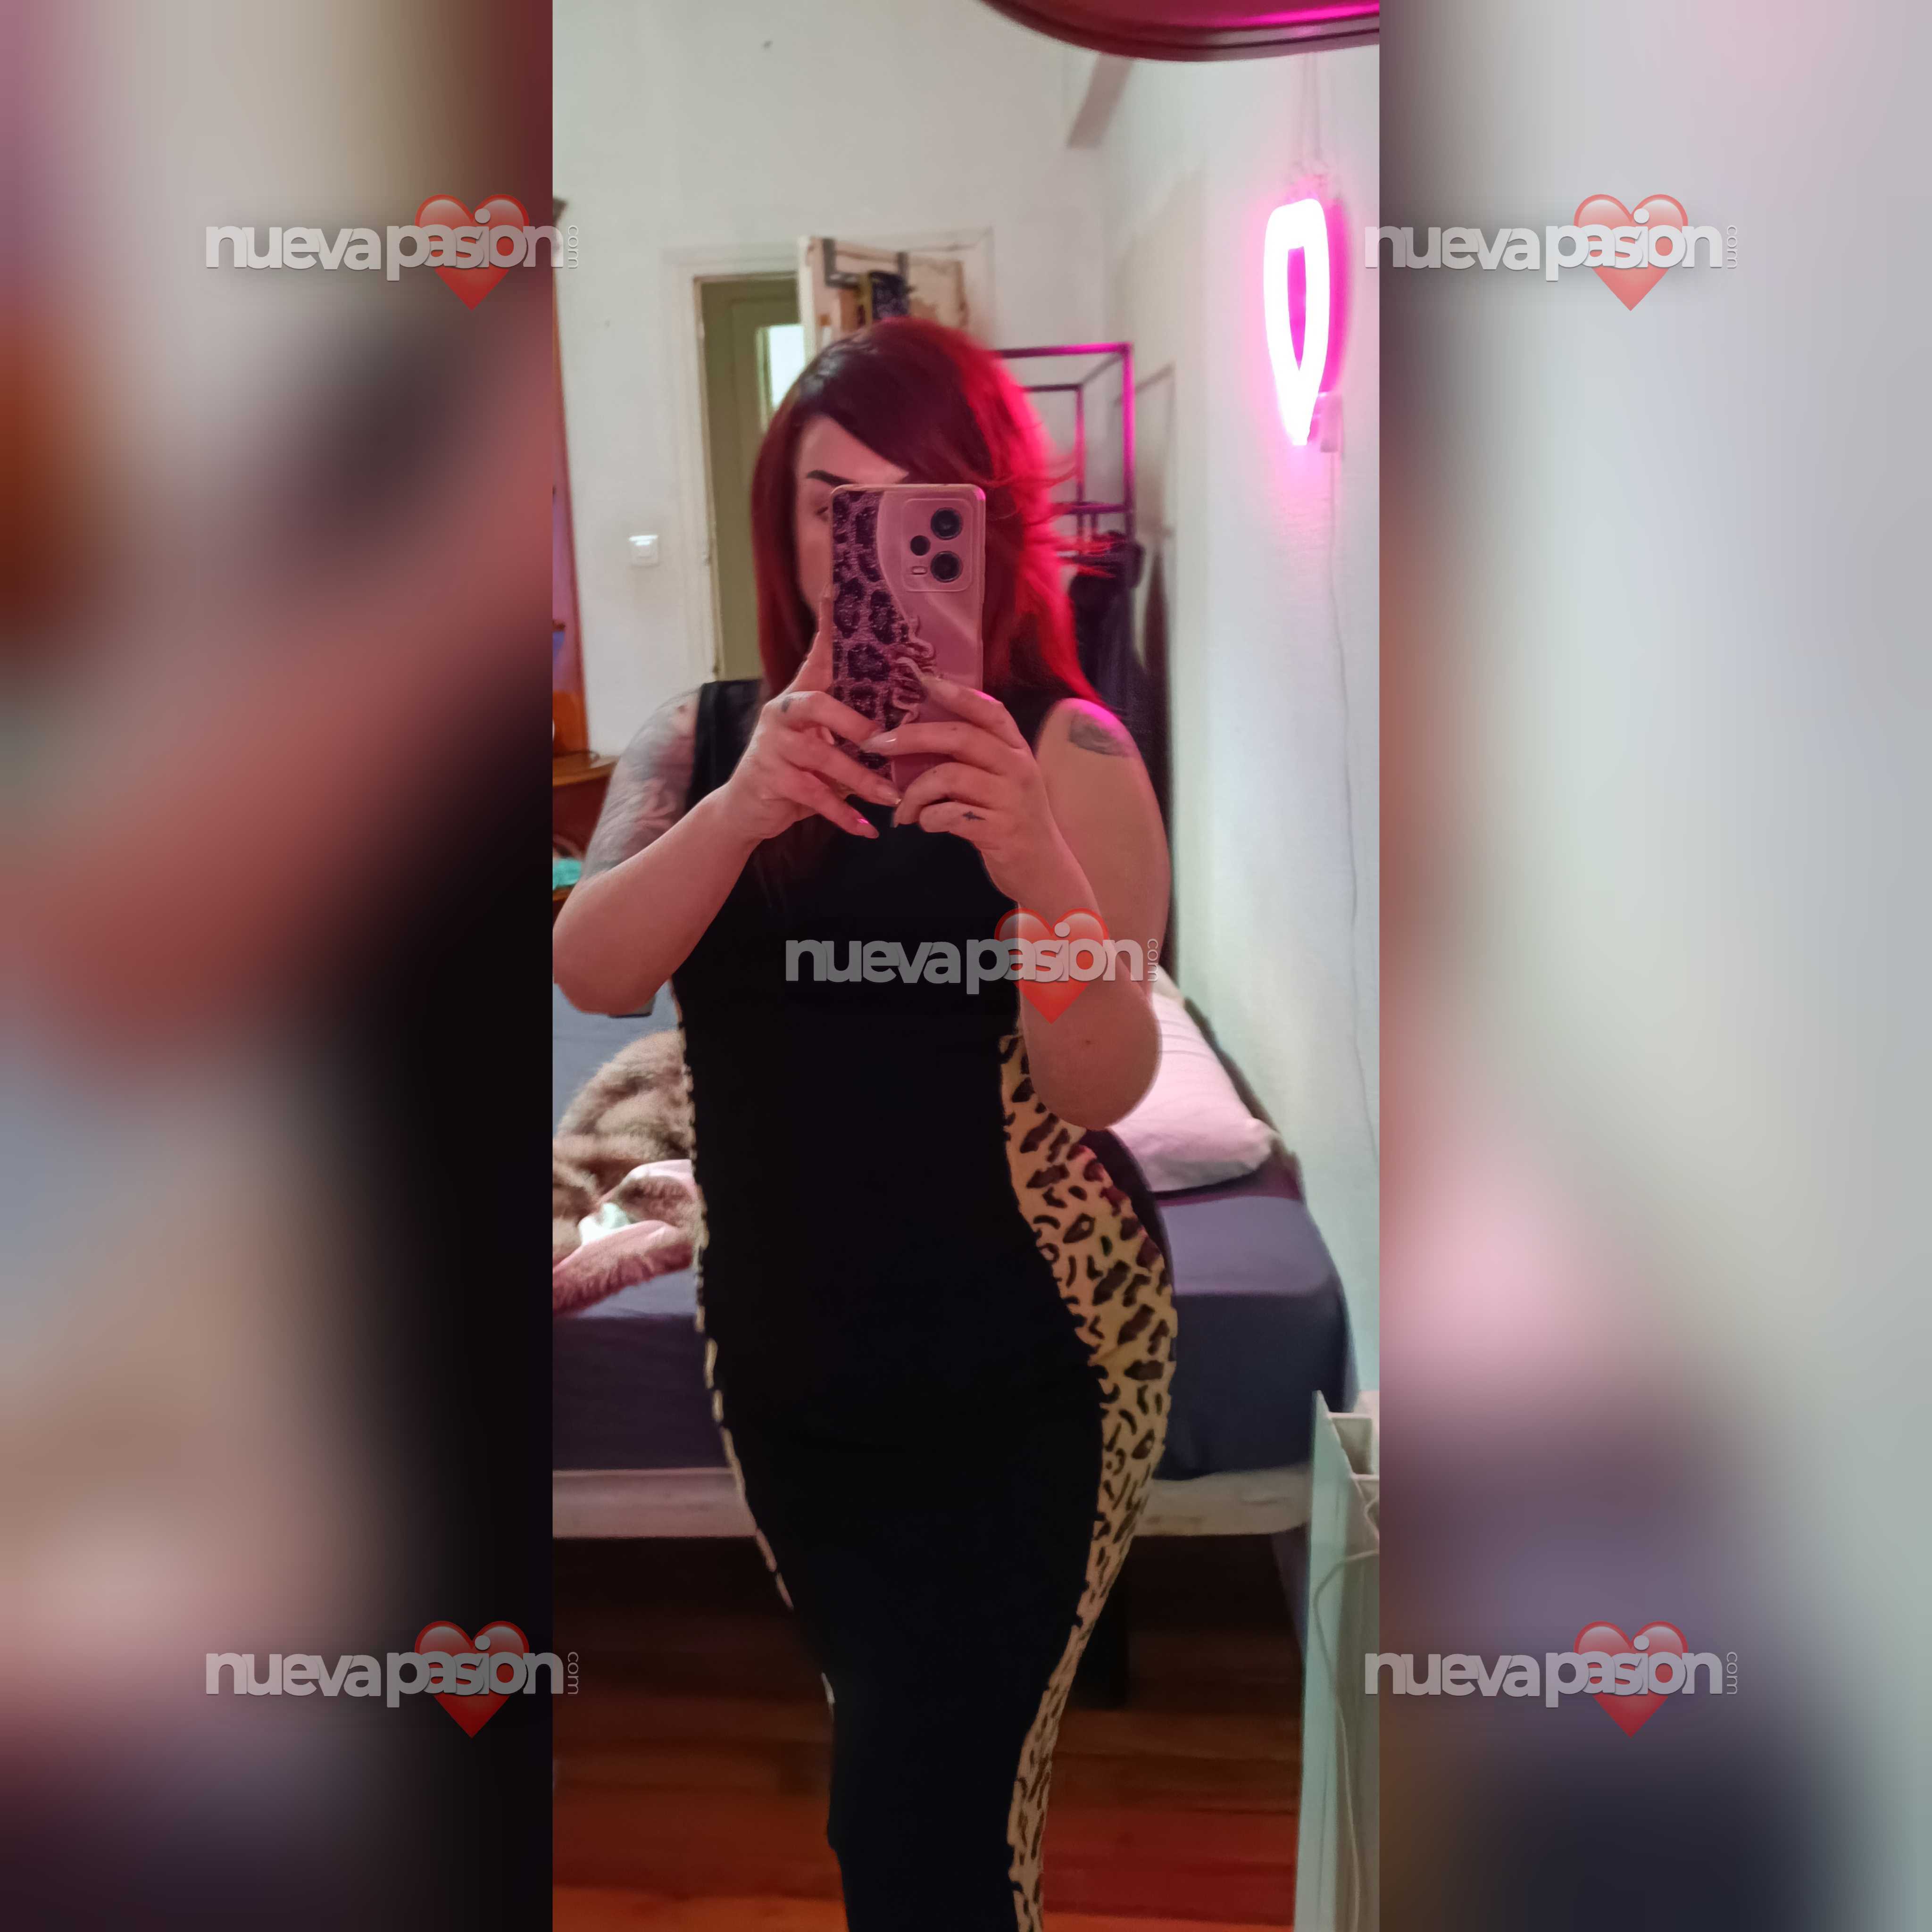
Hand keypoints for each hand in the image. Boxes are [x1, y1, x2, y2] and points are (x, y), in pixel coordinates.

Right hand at [715, 595, 901, 844]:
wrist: (746, 808)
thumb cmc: (794, 769)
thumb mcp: (821, 740)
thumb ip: (850, 722)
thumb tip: (905, 711)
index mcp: (800, 696)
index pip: (817, 654)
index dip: (828, 625)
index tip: (839, 591)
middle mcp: (783, 713)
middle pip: (818, 704)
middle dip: (855, 723)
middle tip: (885, 740)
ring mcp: (774, 747)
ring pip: (823, 758)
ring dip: (862, 781)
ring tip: (891, 798)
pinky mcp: (771, 780)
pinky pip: (814, 797)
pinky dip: (843, 815)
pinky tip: (866, 829)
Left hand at [864, 676, 1076, 902]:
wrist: (1044, 870)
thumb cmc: (1011, 820)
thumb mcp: (1001, 781)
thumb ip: (974, 757)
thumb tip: (917, 733)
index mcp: (1016, 750)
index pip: (989, 710)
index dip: (957, 693)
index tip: (923, 680)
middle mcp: (1018, 768)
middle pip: (961, 737)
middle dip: (912, 737)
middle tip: (877, 744)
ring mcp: (1011, 800)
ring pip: (949, 776)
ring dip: (915, 792)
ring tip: (903, 810)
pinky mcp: (1000, 831)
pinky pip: (950, 815)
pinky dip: (928, 819)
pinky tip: (924, 825)